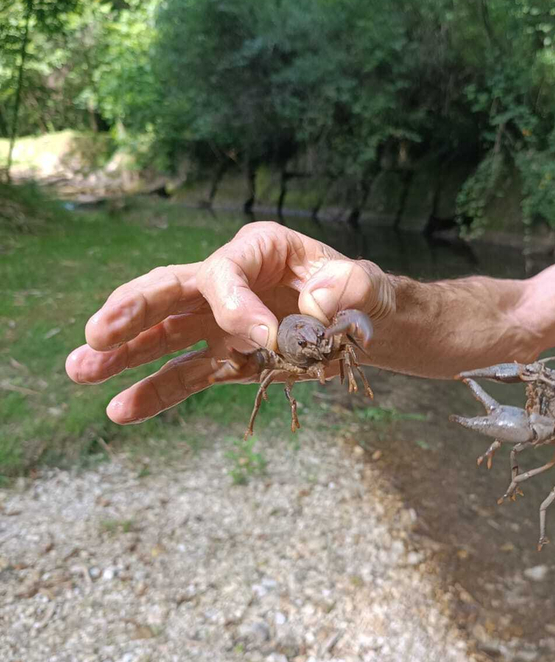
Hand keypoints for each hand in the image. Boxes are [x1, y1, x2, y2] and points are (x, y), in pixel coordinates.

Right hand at [65, 221, 393, 423]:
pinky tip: (120, 410)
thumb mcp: (368, 285)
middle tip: (96, 333)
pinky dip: (154, 393)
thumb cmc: (362, 295)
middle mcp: (228, 283)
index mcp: (258, 250)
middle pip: (169, 290)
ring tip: (79, 372)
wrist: (362, 327)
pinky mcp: (225, 359)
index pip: (224, 273)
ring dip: (123, 355)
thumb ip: (352, 286)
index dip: (236, 307)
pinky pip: (184, 376)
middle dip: (132, 311)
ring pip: (163, 335)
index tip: (265, 339)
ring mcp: (220, 324)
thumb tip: (318, 302)